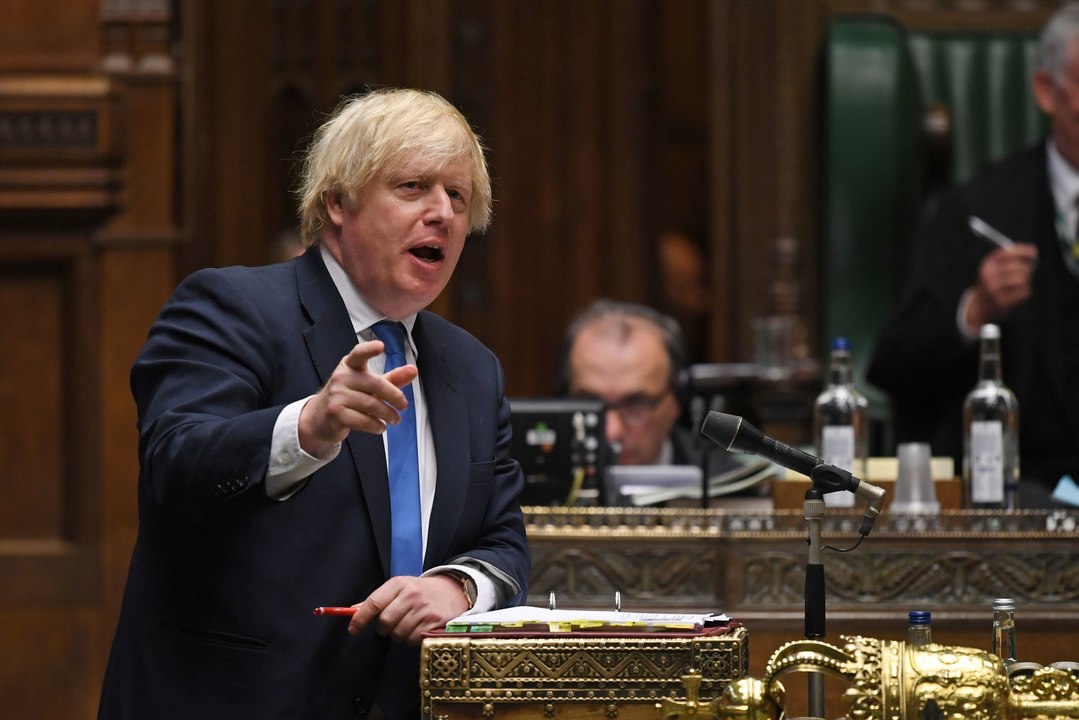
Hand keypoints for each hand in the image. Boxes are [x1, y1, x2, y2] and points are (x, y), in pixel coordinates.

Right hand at [298, 340, 418, 456]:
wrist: (320, 416)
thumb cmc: (349, 396)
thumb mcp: (369, 384)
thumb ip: (392, 378)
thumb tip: (413, 370)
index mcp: (350, 365)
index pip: (359, 354)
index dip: (369, 350)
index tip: (381, 346)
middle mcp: (341, 377)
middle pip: (376, 384)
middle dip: (394, 397)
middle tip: (403, 406)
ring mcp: (337, 395)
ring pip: (372, 405)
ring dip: (388, 414)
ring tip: (394, 419)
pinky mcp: (336, 413)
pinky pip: (363, 420)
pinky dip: (376, 426)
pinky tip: (381, 427)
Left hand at [346, 575, 469, 644]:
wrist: (452, 591)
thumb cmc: (420, 591)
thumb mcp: (399, 588)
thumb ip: (377, 600)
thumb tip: (353, 611)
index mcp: (399, 583)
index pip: (374, 602)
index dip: (360, 618)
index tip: (353, 629)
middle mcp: (411, 595)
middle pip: (384, 622)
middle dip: (383, 628)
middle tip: (389, 624)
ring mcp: (424, 609)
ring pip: (398, 634)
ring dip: (398, 635)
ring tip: (407, 624)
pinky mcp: (433, 623)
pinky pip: (412, 640)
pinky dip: (410, 639)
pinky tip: (417, 629)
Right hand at [965, 244, 1037, 328]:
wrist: (981, 306)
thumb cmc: (994, 282)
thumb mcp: (995, 267)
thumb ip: (1010, 257)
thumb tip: (1033, 251)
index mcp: (987, 265)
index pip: (1006, 253)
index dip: (1022, 251)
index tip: (1034, 253)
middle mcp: (988, 276)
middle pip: (1018, 266)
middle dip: (1027, 268)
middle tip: (1027, 271)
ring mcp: (994, 290)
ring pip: (1022, 279)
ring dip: (1025, 281)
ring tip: (1021, 283)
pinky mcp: (1002, 302)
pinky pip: (1023, 292)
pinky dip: (1024, 292)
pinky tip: (1017, 293)